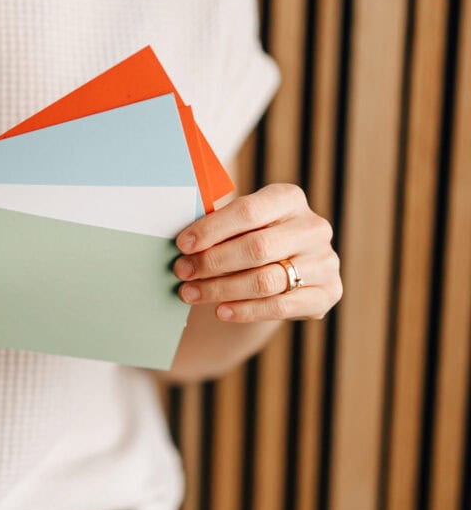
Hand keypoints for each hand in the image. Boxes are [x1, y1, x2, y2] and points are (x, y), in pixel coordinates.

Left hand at [173, 183, 341, 321]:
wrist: (283, 273)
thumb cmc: (249, 240)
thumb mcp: (238, 225)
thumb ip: (218, 226)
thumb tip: (183, 241)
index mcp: (289, 199)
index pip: (248, 211)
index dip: (211, 229)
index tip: (182, 245)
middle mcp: (313, 227)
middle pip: (257, 248)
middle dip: (212, 262)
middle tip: (182, 272)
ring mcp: (325, 261)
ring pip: (266, 280)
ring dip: (221, 289)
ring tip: (190, 293)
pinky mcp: (327, 293)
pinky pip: (281, 306)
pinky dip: (246, 311)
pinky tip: (220, 311)